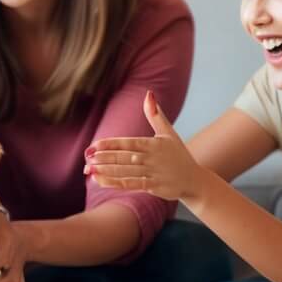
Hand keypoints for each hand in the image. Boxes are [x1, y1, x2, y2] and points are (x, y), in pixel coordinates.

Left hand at [86, 91, 211, 204]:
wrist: (194, 179)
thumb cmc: (179, 154)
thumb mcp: (168, 133)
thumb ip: (155, 115)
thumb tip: (149, 94)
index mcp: (154, 144)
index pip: (129, 143)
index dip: (110, 144)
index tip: (94, 146)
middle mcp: (153, 158)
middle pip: (124, 158)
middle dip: (104, 158)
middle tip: (87, 158)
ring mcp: (153, 173)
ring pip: (125, 172)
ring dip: (106, 171)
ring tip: (89, 169)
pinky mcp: (154, 187)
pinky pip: (131, 184)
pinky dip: (114, 183)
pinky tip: (100, 181)